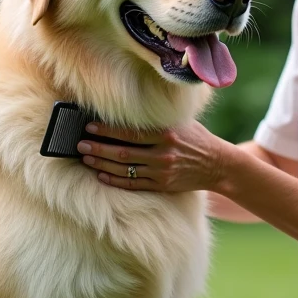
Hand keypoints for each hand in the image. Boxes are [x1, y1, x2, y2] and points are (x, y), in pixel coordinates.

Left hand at [78, 120, 231, 192]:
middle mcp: (163, 154)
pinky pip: (133, 184)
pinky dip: (115, 180)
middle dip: (98, 148)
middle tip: (79, 144)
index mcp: (166, 134)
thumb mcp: (180, 122)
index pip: (129, 132)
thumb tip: (125, 111)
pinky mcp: (162, 185)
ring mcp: (162, 172)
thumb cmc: (195, 138)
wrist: (218, 164)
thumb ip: (156, 119)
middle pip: (122, 152)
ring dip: (101, 164)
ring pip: (124, 170)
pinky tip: (101, 175)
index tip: (88, 126)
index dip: (106, 130)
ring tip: (86, 158)